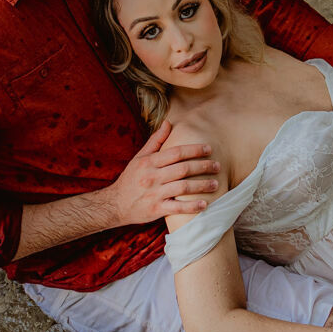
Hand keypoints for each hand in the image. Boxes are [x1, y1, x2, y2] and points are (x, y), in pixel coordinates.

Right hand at [98, 122, 220, 226]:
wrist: (115, 204)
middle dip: (203, 167)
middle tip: (218, 166)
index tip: (209, 149)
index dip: (194, 150)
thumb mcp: (140, 158)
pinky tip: (204, 205)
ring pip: (183, 188)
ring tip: (215, 184)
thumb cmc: (131, 179)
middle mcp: (152, 177)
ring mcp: (154, 194)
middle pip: (183, 169)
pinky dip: (191, 207)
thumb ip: (156, 141)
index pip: (176, 153)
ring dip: (201, 186)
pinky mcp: (156, 209)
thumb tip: (169, 122)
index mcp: (149, 162)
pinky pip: (177, 208)